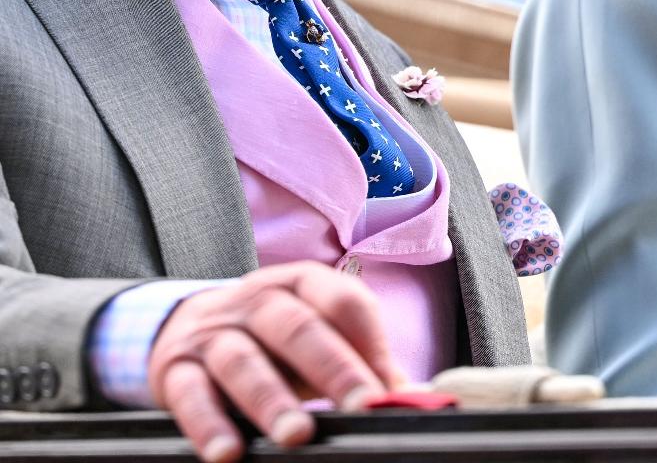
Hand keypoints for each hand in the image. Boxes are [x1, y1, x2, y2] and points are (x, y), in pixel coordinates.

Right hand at [148, 261, 406, 462]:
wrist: (182, 325)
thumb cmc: (269, 336)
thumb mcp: (312, 333)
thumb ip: (357, 358)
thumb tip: (407, 396)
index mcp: (299, 282)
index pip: (341, 299)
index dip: (369, 341)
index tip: (390, 386)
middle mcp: (256, 300)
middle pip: (297, 326)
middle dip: (334, 367)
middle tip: (362, 406)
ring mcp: (214, 332)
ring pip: (243, 361)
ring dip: (272, 400)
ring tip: (297, 435)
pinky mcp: (175, 369)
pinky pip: (190, 395)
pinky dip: (209, 424)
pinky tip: (228, 452)